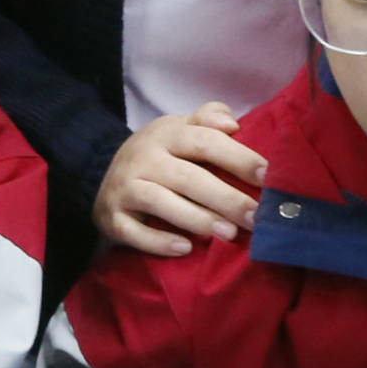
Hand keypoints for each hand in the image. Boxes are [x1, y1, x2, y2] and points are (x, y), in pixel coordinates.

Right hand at [94, 103, 266, 256]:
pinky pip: (134, 232)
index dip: (238, 158)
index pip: (204, 142)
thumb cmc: (159, 154)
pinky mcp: (111, 218)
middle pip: (187, 177)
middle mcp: (143, 159)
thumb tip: (232, 124)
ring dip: (198, 219)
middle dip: (226, 198)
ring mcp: (124, 188)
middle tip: (256, 217)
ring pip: (161, 203)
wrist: (98, 172)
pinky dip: (159, 242)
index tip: (267, 177)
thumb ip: (208, 119)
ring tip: (229, 234)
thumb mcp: (179, 128)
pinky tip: (186, 248)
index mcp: (165, 134)